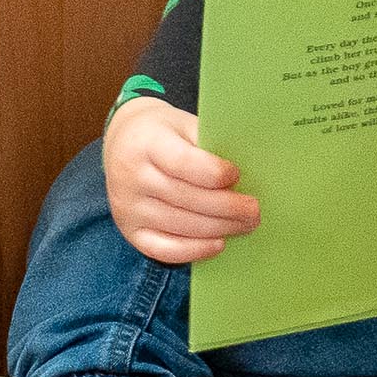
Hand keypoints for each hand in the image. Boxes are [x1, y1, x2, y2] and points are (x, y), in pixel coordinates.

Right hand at [103, 96, 260, 263]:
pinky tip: (218, 244)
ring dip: (219, 228)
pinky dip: (194, 251)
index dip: (214, 173)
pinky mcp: (130, 230)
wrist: (123, 141)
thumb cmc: (164, 133)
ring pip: (179, 225)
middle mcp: (132, 176)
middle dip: (226, 207)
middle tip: (253, 210)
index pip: (182, 162)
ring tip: (245, 225)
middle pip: (185, 197)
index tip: (236, 174)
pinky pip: (163, 249)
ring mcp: (128, 207)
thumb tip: (245, 178)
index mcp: (146, 143)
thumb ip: (209, 146)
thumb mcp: (183, 125)